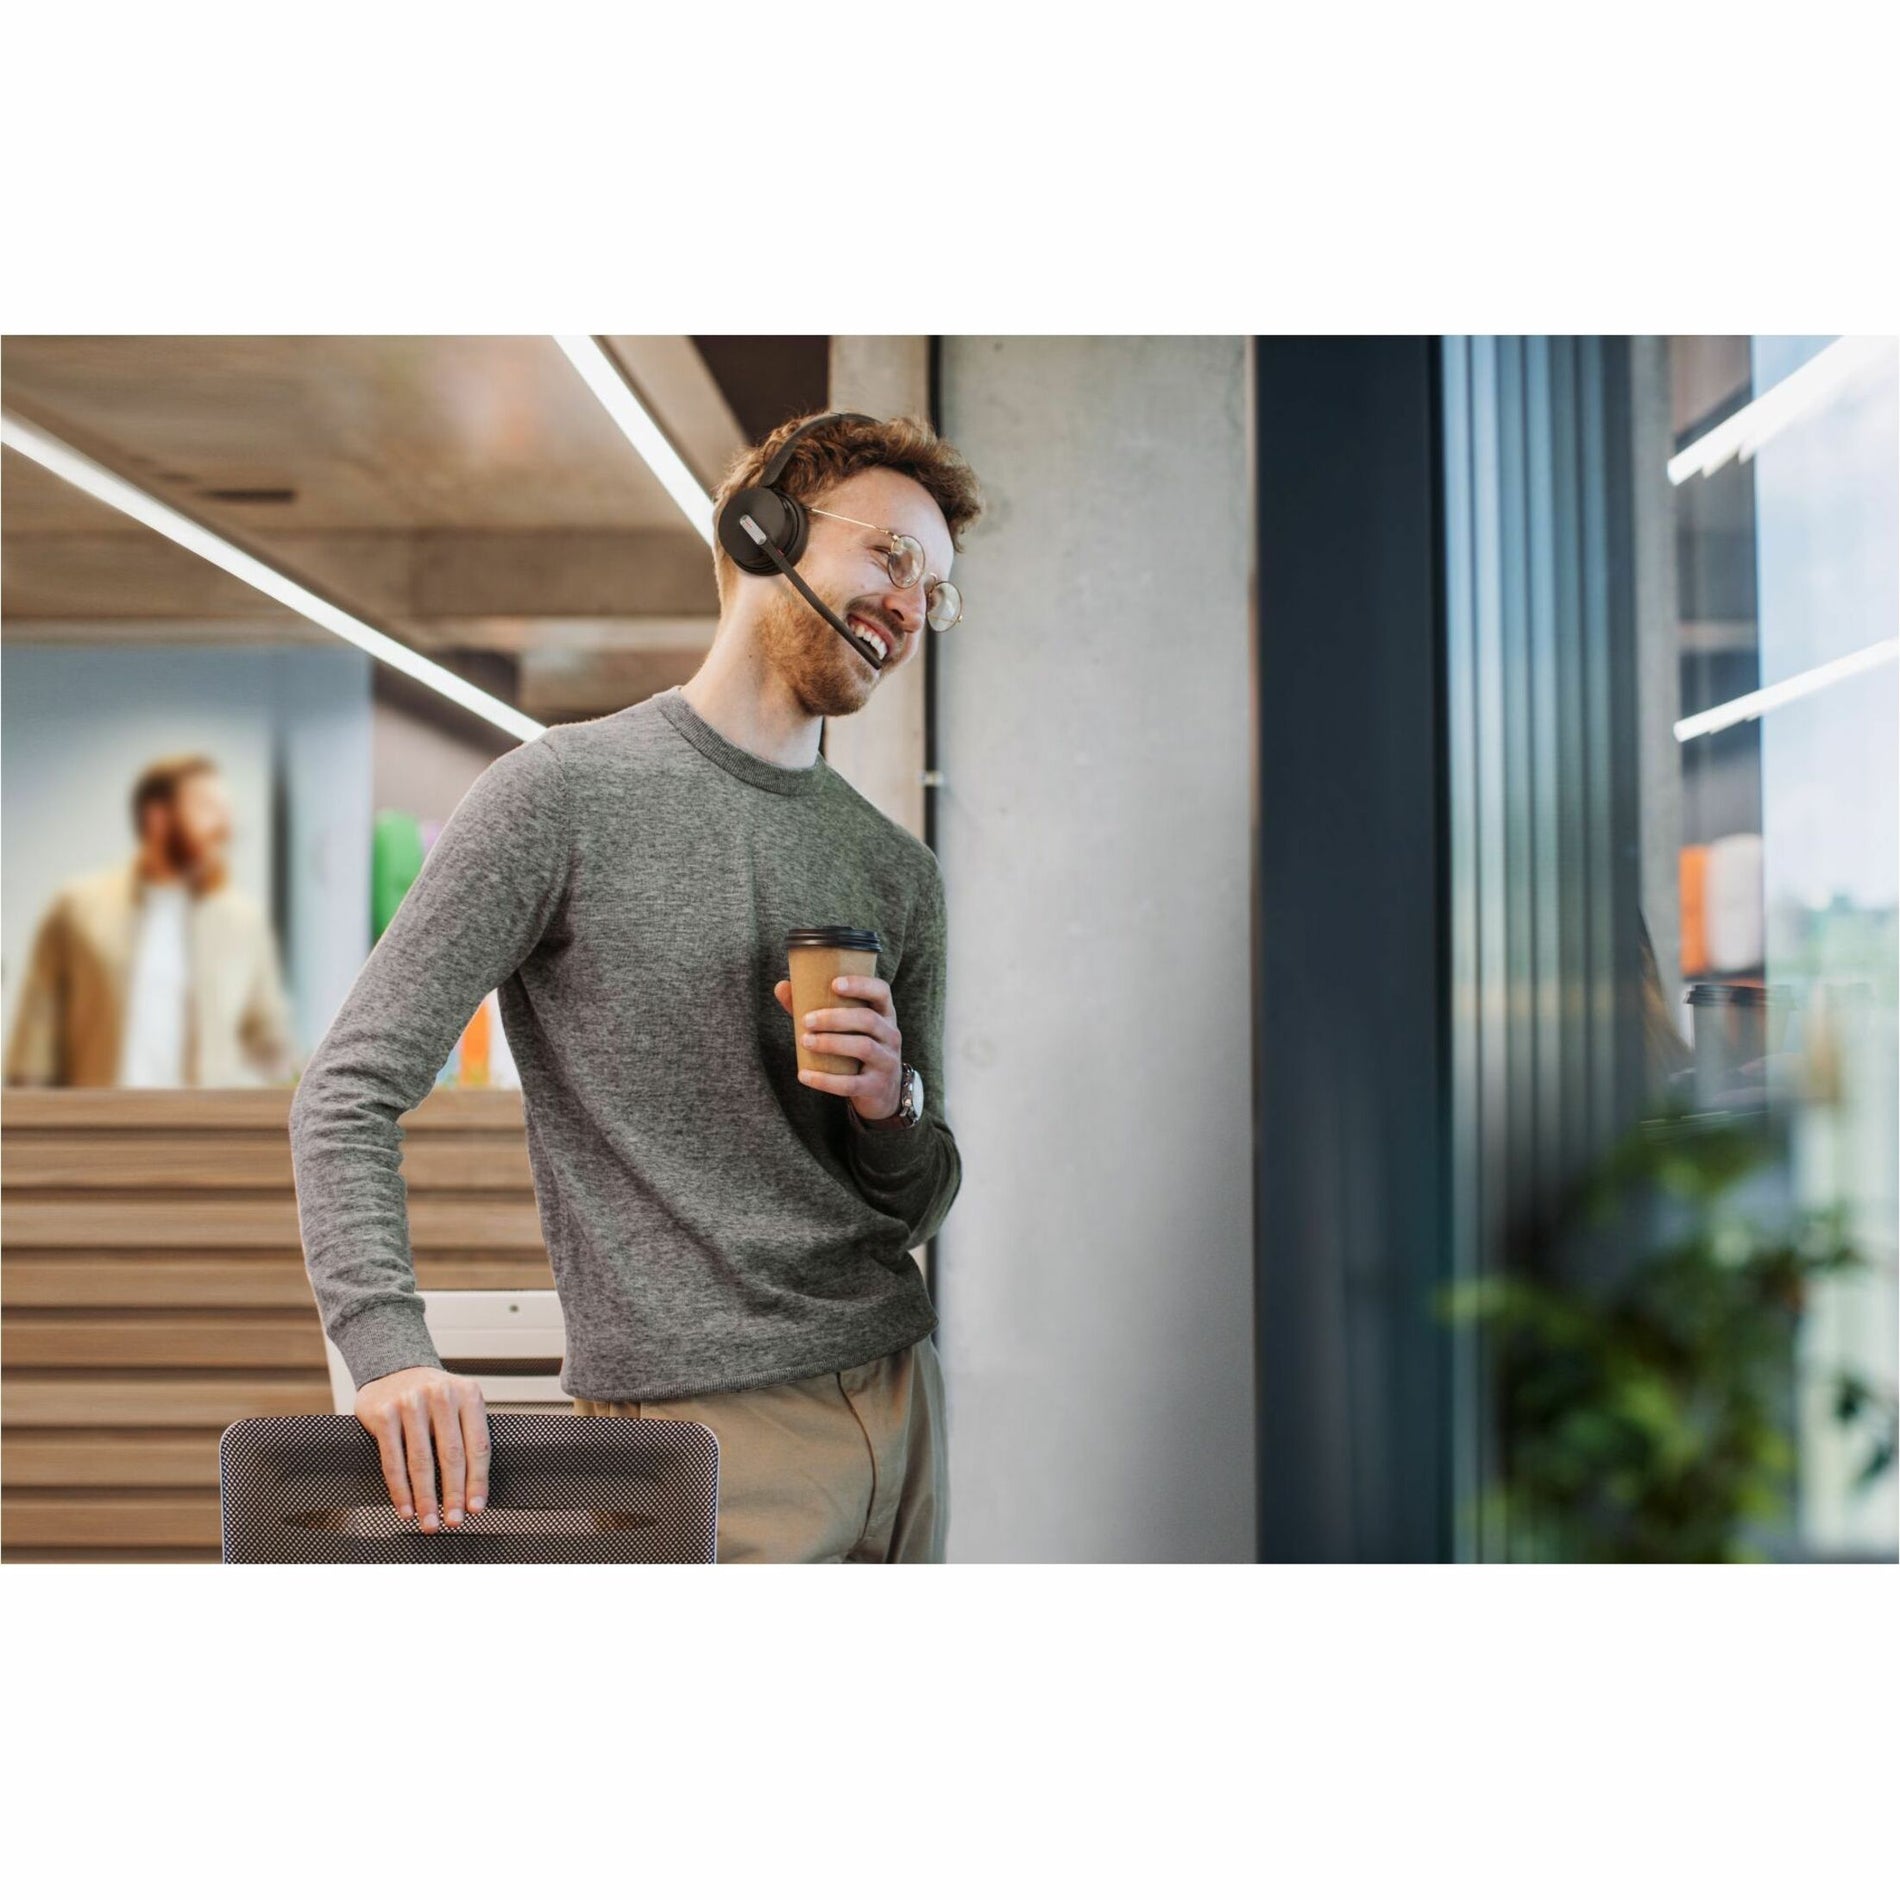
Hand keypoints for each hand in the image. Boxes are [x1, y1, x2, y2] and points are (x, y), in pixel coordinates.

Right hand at [353, 1365, 489, 1531]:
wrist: (392, 1369)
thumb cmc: (431, 1397)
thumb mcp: (458, 1404)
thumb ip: (468, 1436)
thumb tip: (474, 1491)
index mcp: (468, 1394)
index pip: (478, 1445)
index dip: (478, 1481)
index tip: (476, 1508)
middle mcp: (442, 1395)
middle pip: (451, 1456)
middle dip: (453, 1495)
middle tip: (453, 1521)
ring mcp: (411, 1403)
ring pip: (421, 1462)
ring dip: (426, 1499)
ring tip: (429, 1521)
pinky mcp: (385, 1414)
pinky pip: (393, 1461)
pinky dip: (400, 1490)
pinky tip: (406, 1508)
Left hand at [773, 974, 904, 1121]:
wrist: (883, 1092)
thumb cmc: (857, 1048)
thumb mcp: (846, 1027)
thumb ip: (814, 1006)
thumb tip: (781, 986)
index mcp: (884, 1014)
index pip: (881, 991)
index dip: (861, 985)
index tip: (834, 984)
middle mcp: (891, 1035)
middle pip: (868, 1019)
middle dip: (835, 1018)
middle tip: (807, 1020)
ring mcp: (887, 1062)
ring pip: (863, 1047)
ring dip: (831, 1043)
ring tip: (805, 1041)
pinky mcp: (876, 1087)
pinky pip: (851, 1084)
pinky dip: (825, 1080)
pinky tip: (804, 1075)